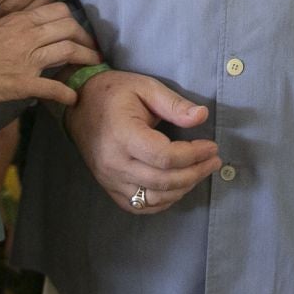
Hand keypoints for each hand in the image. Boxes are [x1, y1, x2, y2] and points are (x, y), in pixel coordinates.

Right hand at [0, 1, 98, 105]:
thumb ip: (16, 27)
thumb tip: (33, 30)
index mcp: (19, 20)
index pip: (59, 11)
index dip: (74, 21)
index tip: (78, 31)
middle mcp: (28, 35)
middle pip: (70, 28)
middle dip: (87, 39)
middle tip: (92, 49)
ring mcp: (27, 60)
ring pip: (69, 51)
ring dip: (87, 59)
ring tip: (94, 66)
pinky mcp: (23, 84)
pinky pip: (53, 88)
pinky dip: (67, 94)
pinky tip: (73, 98)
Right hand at [64, 70, 221, 214]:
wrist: (79, 105)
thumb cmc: (114, 93)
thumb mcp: (145, 87)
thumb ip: (174, 104)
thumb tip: (202, 116)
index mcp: (123, 135)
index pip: (164, 157)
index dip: (193, 155)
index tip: (211, 147)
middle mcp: (114, 163)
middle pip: (163, 181)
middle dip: (195, 173)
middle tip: (214, 161)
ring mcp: (109, 179)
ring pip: (153, 198)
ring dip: (183, 188)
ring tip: (200, 171)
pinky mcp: (109, 187)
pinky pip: (139, 206)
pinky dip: (163, 201)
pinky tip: (178, 187)